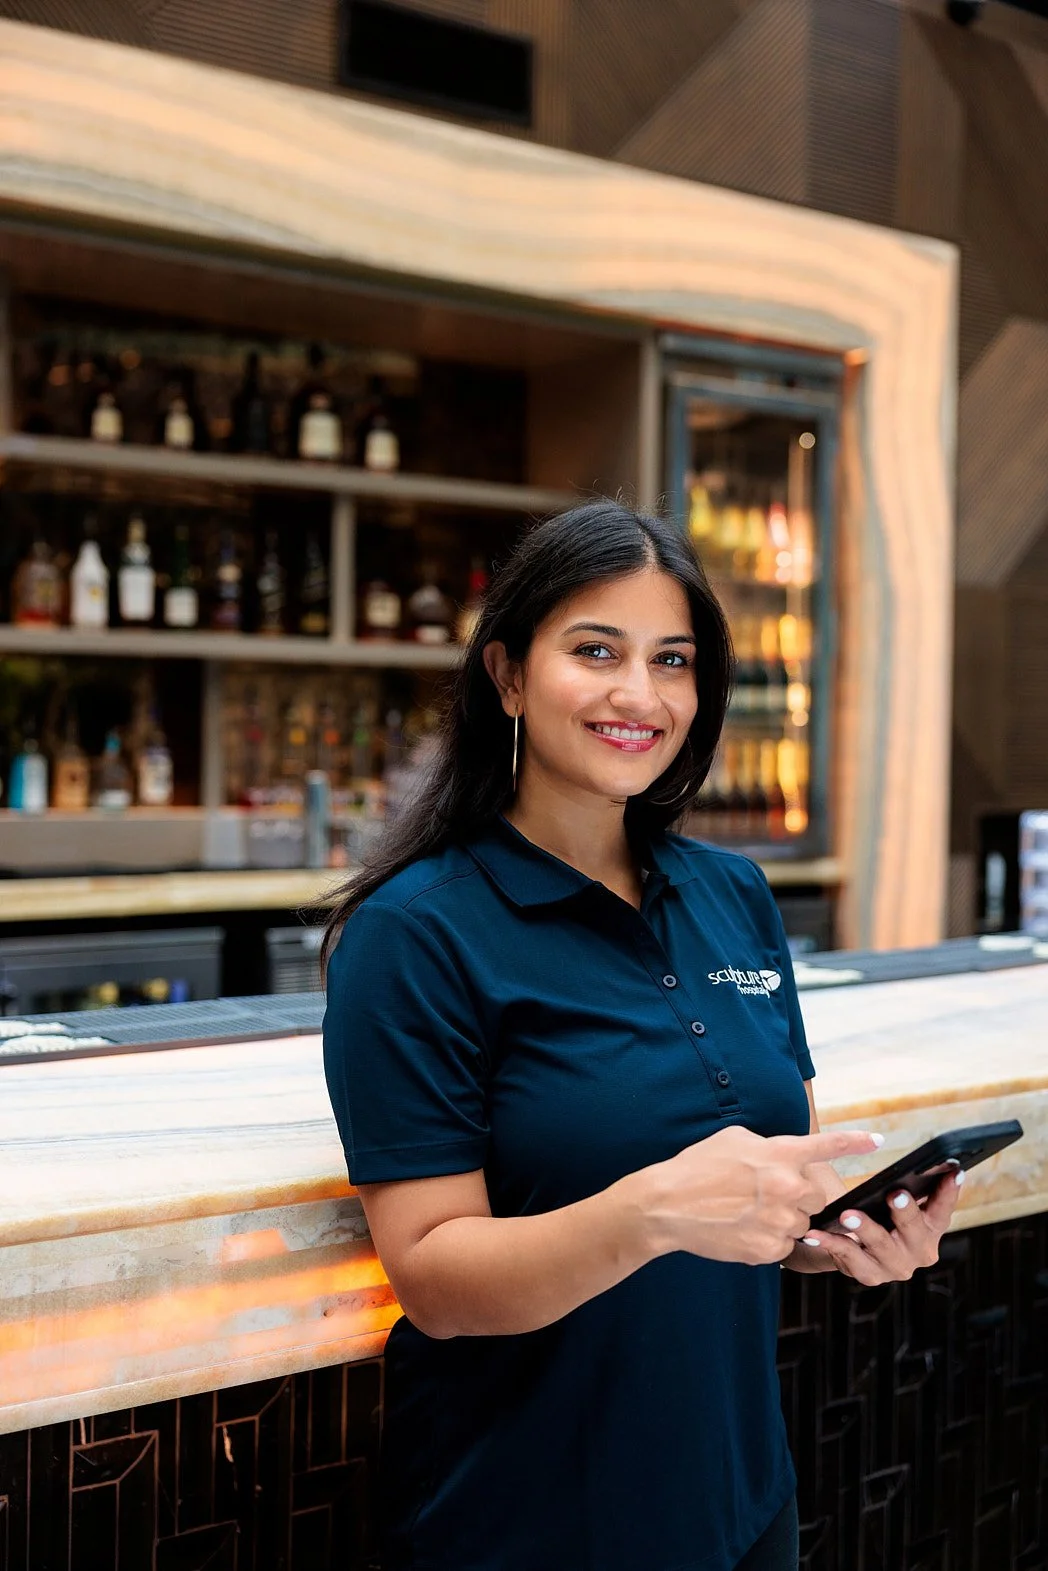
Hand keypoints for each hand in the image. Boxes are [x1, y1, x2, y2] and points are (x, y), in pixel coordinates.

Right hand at [641, 1126, 885, 1266]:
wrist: (666, 1205)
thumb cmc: (697, 1167)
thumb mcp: (735, 1139)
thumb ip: (770, 1147)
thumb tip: (787, 1159)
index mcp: (779, 1154)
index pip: (826, 1147)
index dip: (855, 1142)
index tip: (878, 1141)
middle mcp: (786, 1186)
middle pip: (816, 1197)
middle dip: (797, 1196)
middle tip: (765, 1194)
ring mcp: (779, 1221)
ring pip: (802, 1224)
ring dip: (784, 1220)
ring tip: (747, 1212)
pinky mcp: (769, 1250)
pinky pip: (786, 1246)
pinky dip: (770, 1240)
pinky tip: (742, 1229)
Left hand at [796, 1168, 964, 1283]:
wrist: (854, 1247)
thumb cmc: (882, 1213)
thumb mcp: (897, 1198)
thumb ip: (909, 1184)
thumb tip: (918, 1155)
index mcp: (931, 1228)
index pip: (944, 1209)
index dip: (950, 1191)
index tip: (953, 1170)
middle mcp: (919, 1251)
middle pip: (914, 1230)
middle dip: (905, 1212)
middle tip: (895, 1194)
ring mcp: (895, 1266)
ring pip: (880, 1246)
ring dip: (864, 1228)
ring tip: (847, 1214)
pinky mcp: (869, 1275)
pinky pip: (848, 1256)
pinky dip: (830, 1242)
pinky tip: (815, 1233)